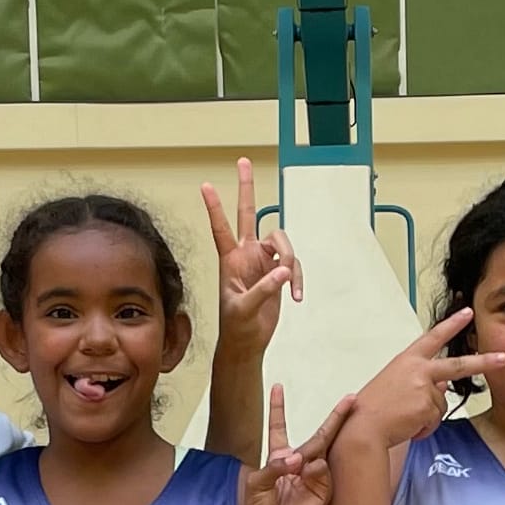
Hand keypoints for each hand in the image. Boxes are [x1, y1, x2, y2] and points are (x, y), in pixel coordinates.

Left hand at [206, 157, 300, 351]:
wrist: (247, 342)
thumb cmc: (237, 326)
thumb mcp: (244, 309)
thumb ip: (264, 289)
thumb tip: (283, 271)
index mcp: (230, 260)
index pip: (221, 228)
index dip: (214, 207)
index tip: (206, 186)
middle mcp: (246, 254)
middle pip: (248, 213)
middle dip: (247, 188)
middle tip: (244, 162)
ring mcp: (263, 261)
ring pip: (282, 242)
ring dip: (291, 261)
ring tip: (291, 286)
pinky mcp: (278, 272)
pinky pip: (294, 265)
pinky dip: (298, 279)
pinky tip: (296, 296)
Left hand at [245, 385, 355, 504]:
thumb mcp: (257, 485)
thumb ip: (274, 467)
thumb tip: (297, 457)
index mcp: (278, 460)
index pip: (279, 428)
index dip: (278, 408)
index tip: (278, 387)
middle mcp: (298, 464)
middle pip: (318, 435)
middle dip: (335, 417)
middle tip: (352, 398)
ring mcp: (313, 476)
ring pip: (322, 449)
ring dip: (319, 441)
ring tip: (309, 448)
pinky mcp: (323, 489)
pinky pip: (321, 469)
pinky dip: (312, 468)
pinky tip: (302, 471)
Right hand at [351, 308, 504, 446]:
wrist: (363, 428)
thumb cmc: (374, 407)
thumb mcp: (397, 384)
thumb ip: (421, 380)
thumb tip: (443, 385)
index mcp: (408, 360)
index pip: (433, 337)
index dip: (452, 324)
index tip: (468, 312)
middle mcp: (418, 369)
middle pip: (458, 365)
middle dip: (484, 362)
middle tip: (503, 358)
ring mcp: (424, 388)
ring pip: (440, 405)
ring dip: (426, 416)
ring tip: (403, 417)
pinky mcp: (428, 407)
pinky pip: (434, 421)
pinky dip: (423, 428)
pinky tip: (405, 425)